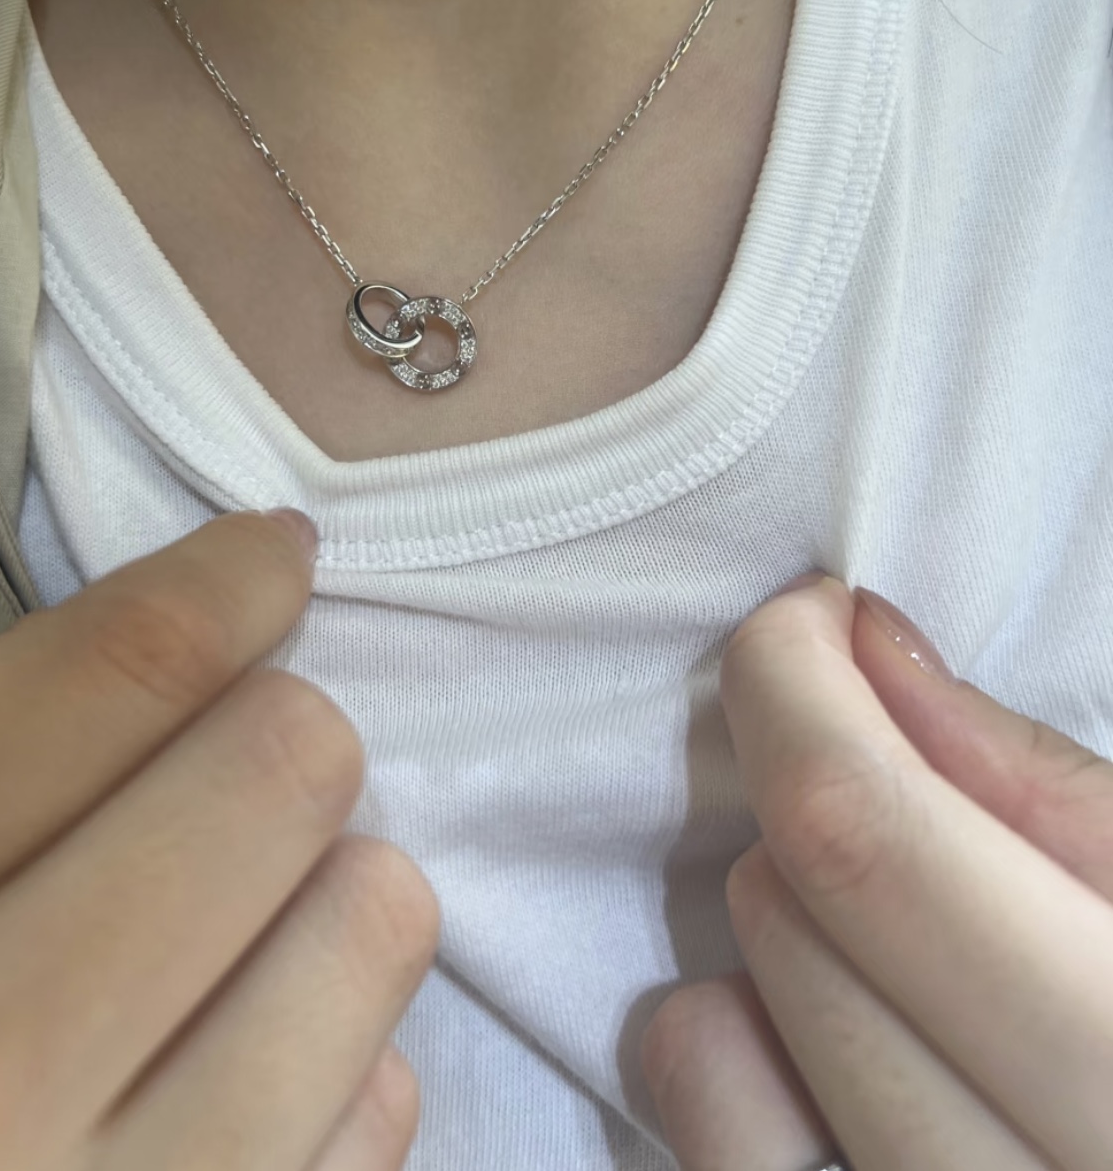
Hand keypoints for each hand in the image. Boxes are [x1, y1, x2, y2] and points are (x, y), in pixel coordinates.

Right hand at [0, 511, 437, 1170]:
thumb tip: (175, 650)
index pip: (91, 686)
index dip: (214, 584)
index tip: (275, 556)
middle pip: (265, 782)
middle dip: (279, 743)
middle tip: (247, 771)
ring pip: (364, 935)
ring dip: (336, 898)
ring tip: (260, 935)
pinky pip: (370, 1127)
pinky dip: (341, 1078)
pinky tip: (256, 1094)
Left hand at [641, 575, 1112, 1170]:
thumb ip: (1046, 792)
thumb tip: (874, 655)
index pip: (868, 840)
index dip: (799, 693)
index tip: (807, 629)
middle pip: (788, 922)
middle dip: (813, 805)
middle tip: (898, 790)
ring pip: (714, 1031)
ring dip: (784, 934)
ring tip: (899, 940)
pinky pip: (703, 1134)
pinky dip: (730, 1055)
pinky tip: (830, 1045)